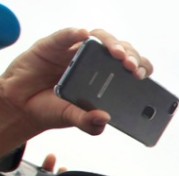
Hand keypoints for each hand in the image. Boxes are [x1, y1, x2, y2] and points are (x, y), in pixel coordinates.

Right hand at [0, 28, 151, 145]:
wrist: (22, 103)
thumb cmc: (53, 108)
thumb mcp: (72, 119)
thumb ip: (88, 122)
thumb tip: (104, 119)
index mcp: (106, 78)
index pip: (130, 67)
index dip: (140, 68)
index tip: (141, 76)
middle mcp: (94, 61)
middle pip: (120, 50)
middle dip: (130, 55)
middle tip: (131, 66)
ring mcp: (75, 51)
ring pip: (99, 38)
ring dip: (111, 43)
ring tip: (117, 53)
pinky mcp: (54, 45)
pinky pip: (67, 35)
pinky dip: (75, 33)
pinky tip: (83, 35)